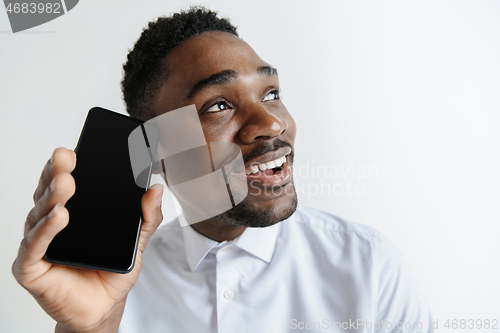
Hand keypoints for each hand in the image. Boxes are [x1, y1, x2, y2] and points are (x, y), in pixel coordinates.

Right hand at [12, 148, 163, 332]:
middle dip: (56, 172)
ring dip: (52, 196)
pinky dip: (45, 229)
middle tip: (66, 157)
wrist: (102, 309)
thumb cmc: (111, 274)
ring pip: (40, 214)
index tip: (76, 149)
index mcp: (74, 213)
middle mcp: (51, 223)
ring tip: (65, 182)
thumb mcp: (136, 242)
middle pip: (50, 192)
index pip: (66, 182)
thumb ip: (147, 217)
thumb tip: (156, 189)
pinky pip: (35, 245)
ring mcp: (39, 243)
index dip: (68, 165)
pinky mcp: (31, 266)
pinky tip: (59, 216)